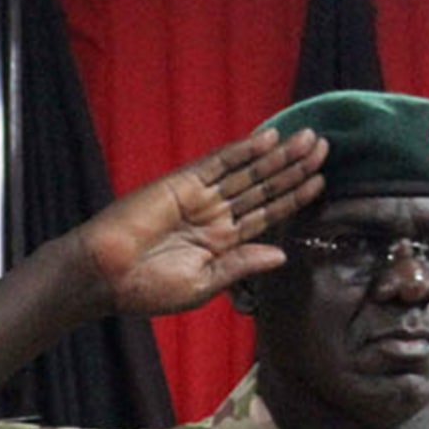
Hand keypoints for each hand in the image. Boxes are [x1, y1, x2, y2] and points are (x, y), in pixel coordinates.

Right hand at [72, 126, 328, 315]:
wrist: (104, 275)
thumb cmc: (146, 289)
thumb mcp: (201, 285)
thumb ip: (240, 266)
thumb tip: (281, 254)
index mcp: (220, 244)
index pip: (266, 215)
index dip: (293, 198)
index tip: (321, 182)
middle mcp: (214, 216)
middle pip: (262, 187)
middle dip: (293, 169)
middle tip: (325, 147)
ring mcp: (199, 198)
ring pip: (247, 172)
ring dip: (277, 156)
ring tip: (309, 139)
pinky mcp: (182, 184)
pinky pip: (218, 163)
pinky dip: (242, 150)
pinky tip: (269, 138)